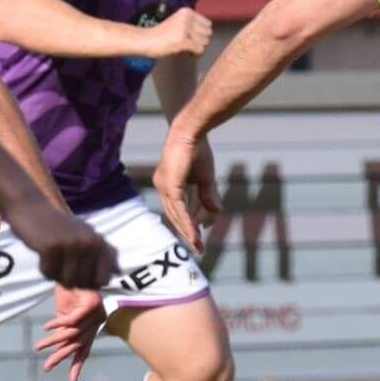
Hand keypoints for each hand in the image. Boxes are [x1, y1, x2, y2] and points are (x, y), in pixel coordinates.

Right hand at [6, 199, 115, 287]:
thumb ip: (105, 254)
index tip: (78, 270)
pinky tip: (43, 252)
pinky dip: (43, 268)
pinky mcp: (52, 247)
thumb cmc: (59, 228)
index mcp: (101, 243)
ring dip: (56, 274)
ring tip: (53, 256)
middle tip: (62, 259)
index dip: (89, 282)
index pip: (103, 281)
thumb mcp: (87, 236)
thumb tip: (119, 273)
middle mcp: (91, 243)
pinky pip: (49, 274)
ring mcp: (72, 244)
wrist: (31, 208)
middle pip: (84, 284)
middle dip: (70, 278)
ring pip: (67, 282)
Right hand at [34, 286, 106, 380]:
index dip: (77, 365)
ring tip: (37, 347)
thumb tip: (57, 346)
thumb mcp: (66, 312)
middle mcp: (97, 322)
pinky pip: (72, 319)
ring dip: (54, 340)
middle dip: (61, 356)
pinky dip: (59, 323)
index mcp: (92, 327)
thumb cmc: (71, 291)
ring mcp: (96, 313)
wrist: (78, 269)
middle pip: (77, 344)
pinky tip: (46, 327)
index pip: (85, 350)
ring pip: (72, 332)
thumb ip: (65, 329)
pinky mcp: (92, 303)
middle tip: (47, 367)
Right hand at [145, 8, 213, 59]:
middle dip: (201, 39)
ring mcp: (185, 29)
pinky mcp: (183, 41)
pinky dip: (196, 53)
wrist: (145, 39)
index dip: (202, 32)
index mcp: (186, 12)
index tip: (195, 36)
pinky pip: (199, 49)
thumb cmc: (160, 32)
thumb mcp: (177, 21)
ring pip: (205, 41)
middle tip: (192, 43)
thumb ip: (191, 23)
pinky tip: (189, 52)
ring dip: (198, 46)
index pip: (207, 23)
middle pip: (208, 32)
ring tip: (189, 47)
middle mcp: (187, 18)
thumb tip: (208, 30)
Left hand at [154, 128, 222, 252]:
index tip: (197, 237)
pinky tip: (193, 233)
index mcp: (168, 184)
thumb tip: (216, 211)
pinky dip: (186, 222)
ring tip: (197, 245)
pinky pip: (179, 209)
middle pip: (175, 215)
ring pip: (176, 215)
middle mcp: (162, 187)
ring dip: (188, 231)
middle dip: (187, 232)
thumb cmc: (198, 149)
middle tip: (197, 248)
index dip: (187, 223)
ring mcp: (164, 187)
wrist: (191, 132)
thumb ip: (208, 195)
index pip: (177, 209)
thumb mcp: (206, 177)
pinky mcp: (170, 186)